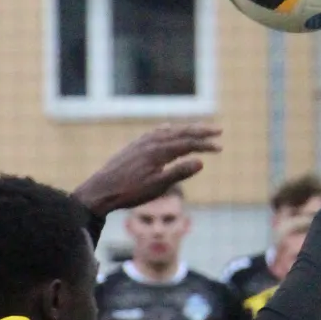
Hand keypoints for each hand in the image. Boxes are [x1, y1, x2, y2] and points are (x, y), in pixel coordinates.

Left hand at [72, 123, 221, 217]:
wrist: (100, 190)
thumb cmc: (129, 192)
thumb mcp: (157, 187)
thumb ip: (179, 172)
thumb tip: (201, 161)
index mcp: (159, 151)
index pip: (188, 143)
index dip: (206, 145)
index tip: (220, 148)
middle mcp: (151, 142)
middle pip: (181, 132)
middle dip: (201, 130)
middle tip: (218, 130)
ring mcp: (142, 142)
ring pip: (169, 130)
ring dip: (186, 128)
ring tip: (199, 128)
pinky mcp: (134, 146)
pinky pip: (156, 132)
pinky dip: (168, 129)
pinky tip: (168, 129)